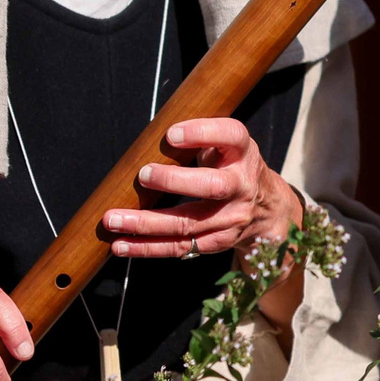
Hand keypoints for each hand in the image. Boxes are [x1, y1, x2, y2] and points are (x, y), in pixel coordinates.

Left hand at [106, 117, 300, 259]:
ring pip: (188, 224)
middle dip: (174, 181)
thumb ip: (198, 138)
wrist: (267, 209)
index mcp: (243, 152)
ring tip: (112, 220)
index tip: (171, 134)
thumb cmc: (231, 166)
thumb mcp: (226, 145)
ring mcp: (231, 219)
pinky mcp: (217, 242)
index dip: (203, 133)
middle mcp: (241, 186)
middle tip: (143, 175)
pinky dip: (147, 247)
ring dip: (146, 224)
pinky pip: (179, 247)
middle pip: (212, 186)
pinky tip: (121, 245)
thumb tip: (147, 138)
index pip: (231, 136)